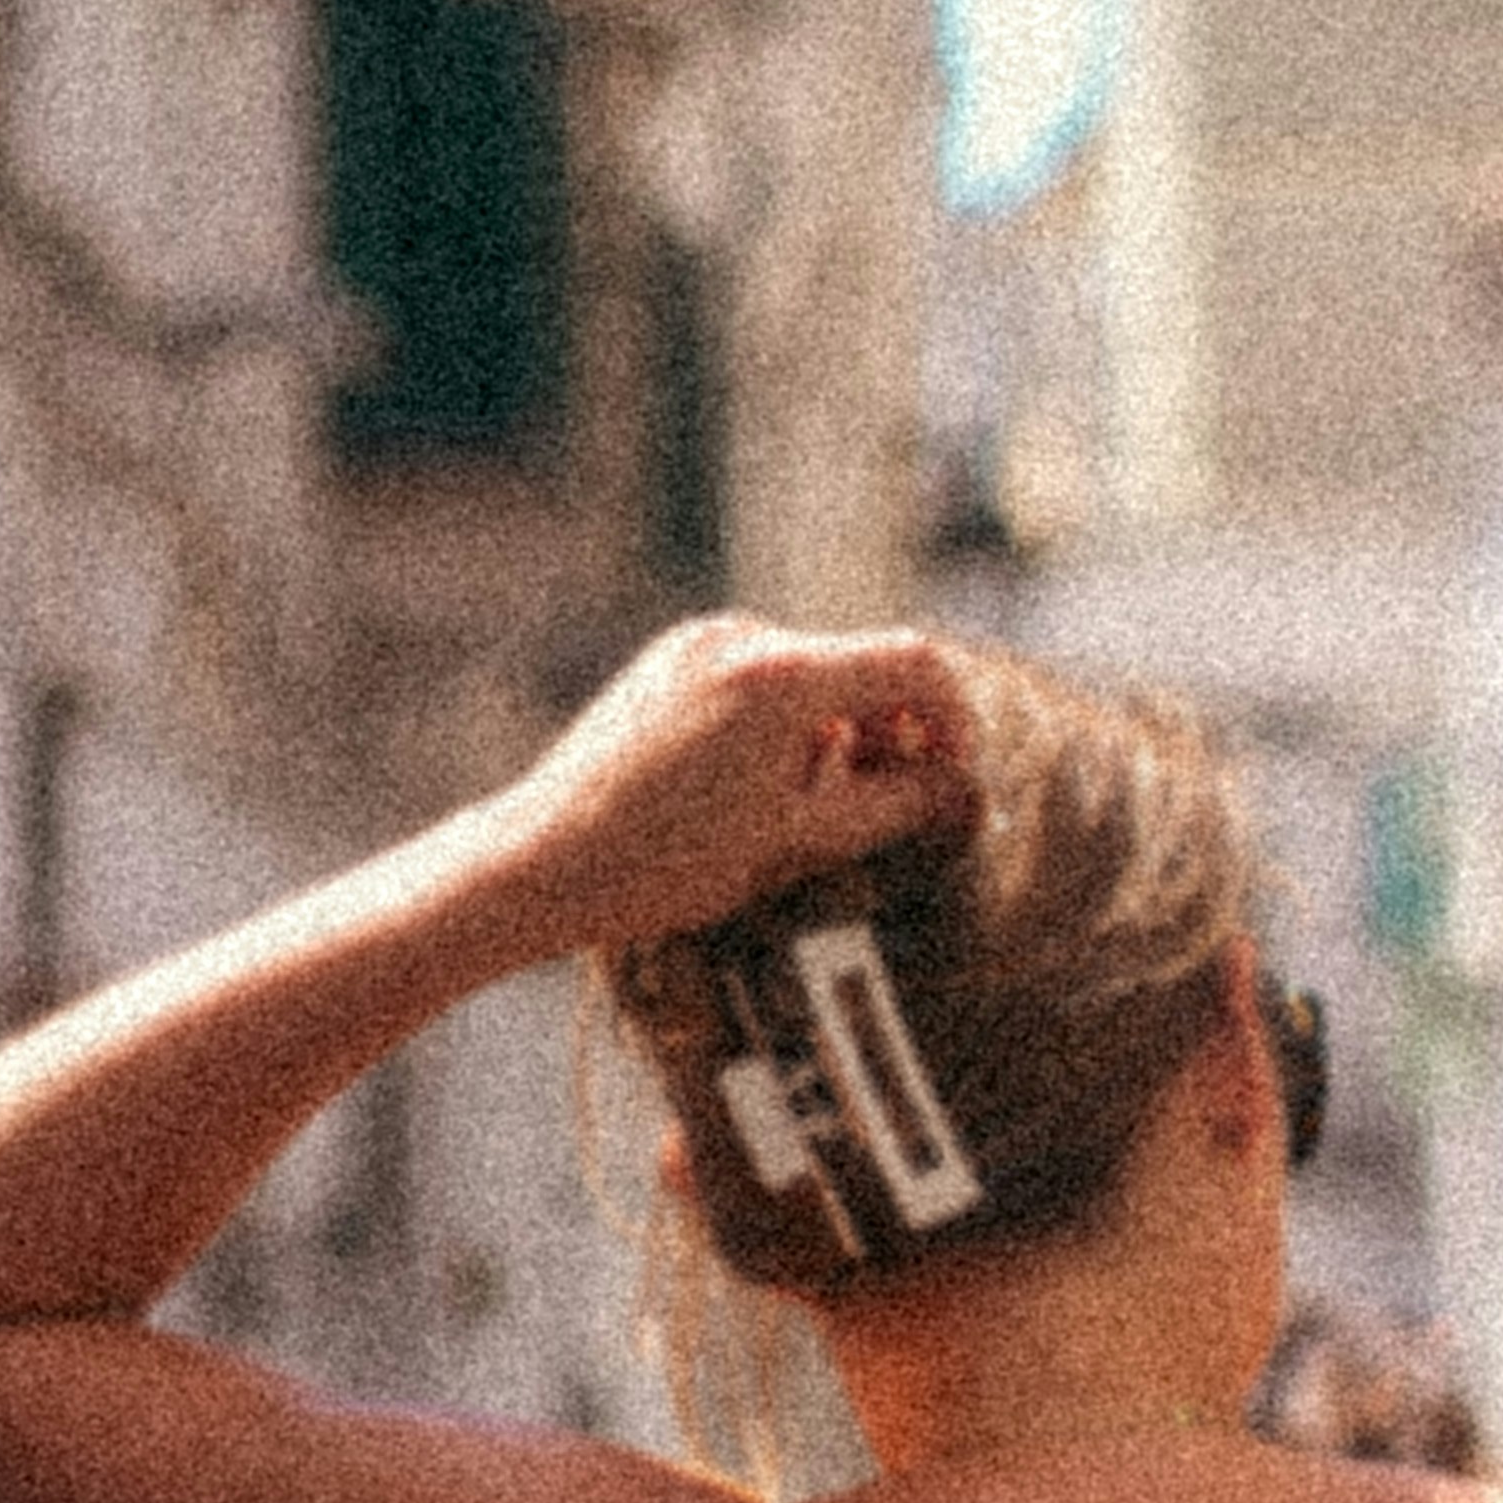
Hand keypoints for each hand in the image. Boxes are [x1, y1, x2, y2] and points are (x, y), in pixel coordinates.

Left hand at [487, 619, 981, 967]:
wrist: (540, 861)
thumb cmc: (664, 864)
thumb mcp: (797, 844)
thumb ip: (893, 807)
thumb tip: (961, 789)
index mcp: (781, 677)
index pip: (913, 663)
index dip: (954, 717)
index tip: (953, 773)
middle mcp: (743, 637)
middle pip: (860, 666)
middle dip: (892, 733)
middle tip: (890, 805)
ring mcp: (701, 642)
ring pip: (811, 676)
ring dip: (837, 735)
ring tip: (807, 810)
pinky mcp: (672, 659)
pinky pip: (760, 679)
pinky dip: (786, 726)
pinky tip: (755, 790)